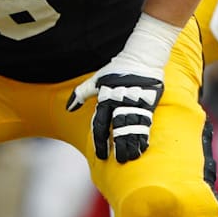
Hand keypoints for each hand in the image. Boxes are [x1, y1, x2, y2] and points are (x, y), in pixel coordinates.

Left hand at [66, 14, 178, 162]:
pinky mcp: (148, 102)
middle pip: (116, 128)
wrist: (141, 57)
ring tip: (129, 157)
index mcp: (106, 98)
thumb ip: (81, 93)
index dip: (100, 140)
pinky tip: (142, 147)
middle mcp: (119, 102)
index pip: (101, 123)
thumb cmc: (117, 69)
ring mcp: (135, 102)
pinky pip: (145, 122)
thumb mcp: (96, 80)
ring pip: (131, 127)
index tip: (101, 154)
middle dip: (116, 145)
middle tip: (117, 160)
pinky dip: (143, 135)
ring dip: (130, 143)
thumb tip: (69, 108)